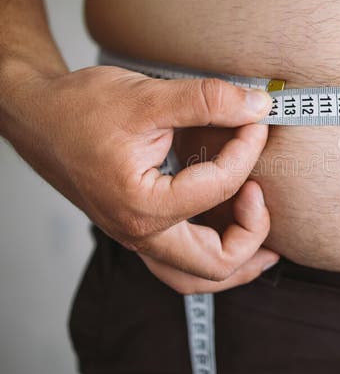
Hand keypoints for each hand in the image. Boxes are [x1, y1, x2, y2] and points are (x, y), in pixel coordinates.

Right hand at [11, 64, 278, 291]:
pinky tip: (230, 229)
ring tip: (266, 245)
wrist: (38, 116)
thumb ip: (207, 101)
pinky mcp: (137, 228)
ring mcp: (136, 236)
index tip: (255, 119)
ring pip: (195, 277)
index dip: (247, 149)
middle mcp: (138, 233)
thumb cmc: (80, 108)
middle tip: (263, 193)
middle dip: (253, 233)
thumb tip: (257, 106)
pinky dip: (211, 252)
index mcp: (142, 205)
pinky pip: (180, 263)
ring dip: (236, 264)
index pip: (218, 188)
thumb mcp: (148, 96)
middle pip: (214, 265)